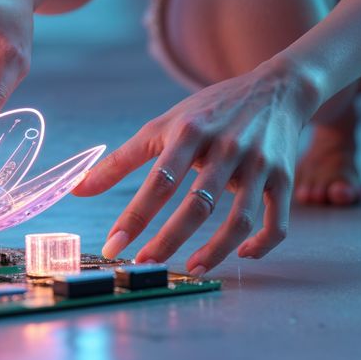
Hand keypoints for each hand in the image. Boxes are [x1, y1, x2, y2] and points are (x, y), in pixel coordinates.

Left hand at [73, 60, 317, 273]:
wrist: (276, 89)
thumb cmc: (210, 110)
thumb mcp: (163, 125)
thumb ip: (121, 160)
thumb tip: (76, 188)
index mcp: (190, 132)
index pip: (159, 180)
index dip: (135, 216)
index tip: (114, 245)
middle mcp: (226, 148)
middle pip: (197, 204)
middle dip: (169, 240)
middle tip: (146, 266)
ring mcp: (258, 165)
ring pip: (239, 219)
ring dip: (215, 250)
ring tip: (191, 269)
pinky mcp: (284, 178)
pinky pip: (276, 221)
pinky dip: (261, 244)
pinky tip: (242, 255)